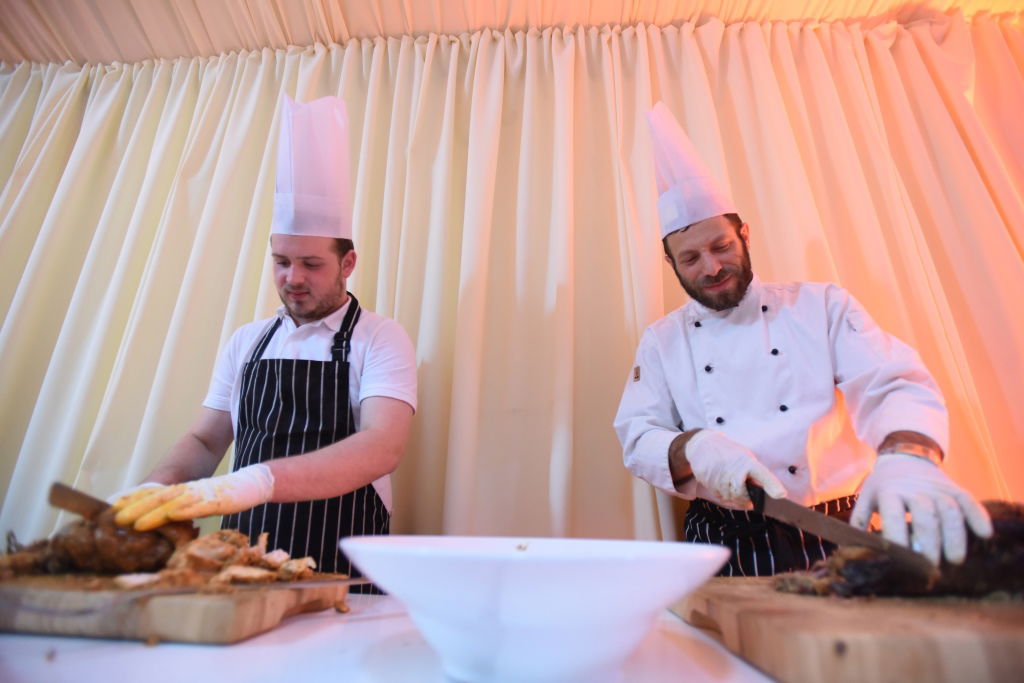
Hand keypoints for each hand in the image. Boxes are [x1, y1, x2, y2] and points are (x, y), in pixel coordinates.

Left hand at [111, 464, 274, 530]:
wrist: (258, 481)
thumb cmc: (234, 493)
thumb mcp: (206, 502)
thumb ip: (189, 508)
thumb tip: (173, 523)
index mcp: (186, 490)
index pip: (156, 494)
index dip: (135, 500)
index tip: (115, 508)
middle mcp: (190, 489)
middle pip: (157, 497)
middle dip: (134, 507)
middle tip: (113, 517)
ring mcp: (202, 493)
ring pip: (170, 502)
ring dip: (148, 512)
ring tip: (130, 522)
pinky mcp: (215, 498)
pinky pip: (193, 505)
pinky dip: (178, 511)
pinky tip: (165, 516)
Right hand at [685, 430, 786, 505]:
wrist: (702, 445)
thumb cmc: (728, 453)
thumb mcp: (744, 457)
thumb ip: (754, 474)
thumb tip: (765, 493)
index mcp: (747, 461)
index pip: (762, 474)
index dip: (772, 485)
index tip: (781, 495)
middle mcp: (734, 469)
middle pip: (743, 495)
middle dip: (745, 498)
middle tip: (745, 493)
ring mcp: (720, 476)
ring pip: (729, 498)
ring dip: (731, 495)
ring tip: (729, 482)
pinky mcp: (708, 481)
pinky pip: (718, 495)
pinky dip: (721, 492)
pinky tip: (720, 481)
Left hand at [849, 453, 992, 564]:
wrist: (904, 458)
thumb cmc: (883, 487)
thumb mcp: (867, 498)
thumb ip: (861, 522)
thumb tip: (853, 551)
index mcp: (889, 492)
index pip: (894, 513)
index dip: (897, 534)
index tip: (901, 557)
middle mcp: (914, 489)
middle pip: (924, 514)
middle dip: (928, 541)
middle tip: (930, 565)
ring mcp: (937, 488)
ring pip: (949, 509)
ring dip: (954, 535)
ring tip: (955, 559)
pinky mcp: (955, 489)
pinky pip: (969, 501)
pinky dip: (978, 516)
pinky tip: (984, 534)